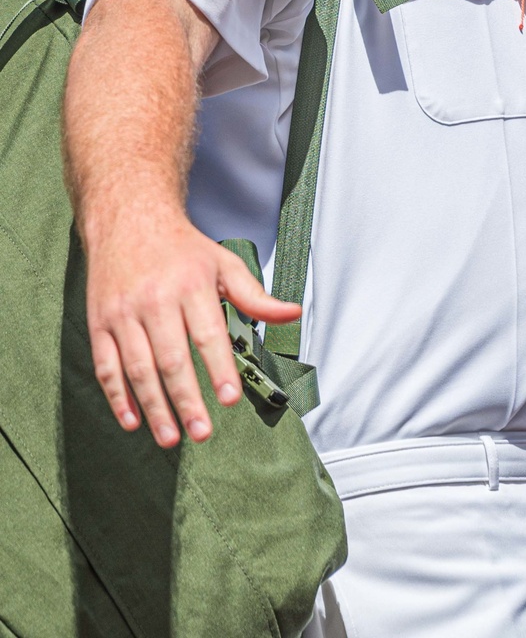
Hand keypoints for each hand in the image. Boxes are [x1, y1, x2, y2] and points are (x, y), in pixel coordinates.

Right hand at [86, 212, 301, 446]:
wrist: (129, 220)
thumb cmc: (182, 248)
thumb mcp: (224, 263)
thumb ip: (256, 296)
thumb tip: (293, 313)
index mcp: (191, 284)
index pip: (208, 334)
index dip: (219, 368)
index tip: (230, 398)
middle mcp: (155, 299)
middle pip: (172, 358)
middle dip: (187, 399)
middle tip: (203, 432)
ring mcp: (124, 312)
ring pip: (138, 368)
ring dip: (154, 407)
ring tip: (171, 438)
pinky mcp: (100, 322)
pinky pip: (105, 366)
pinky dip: (117, 397)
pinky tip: (132, 421)